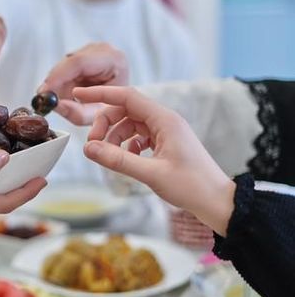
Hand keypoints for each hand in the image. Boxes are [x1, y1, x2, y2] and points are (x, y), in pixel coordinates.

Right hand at [37, 43, 128, 124]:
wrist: (124, 100)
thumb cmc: (116, 106)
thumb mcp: (98, 114)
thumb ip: (77, 113)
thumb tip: (55, 105)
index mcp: (113, 60)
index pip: (79, 62)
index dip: (58, 76)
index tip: (44, 92)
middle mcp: (102, 49)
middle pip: (68, 63)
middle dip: (54, 83)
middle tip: (45, 101)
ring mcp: (92, 49)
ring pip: (63, 66)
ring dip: (58, 85)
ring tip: (66, 100)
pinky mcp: (83, 53)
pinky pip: (64, 68)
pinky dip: (62, 82)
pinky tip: (69, 92)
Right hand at [73, 86, 235, 235]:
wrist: (217, 202)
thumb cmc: (192, 186)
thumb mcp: (151, 174)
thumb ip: (118, 160)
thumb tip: (88, 149)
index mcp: (164, 120)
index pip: (126, 96)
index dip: (100, 94)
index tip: (79, 94)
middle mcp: (165, 121)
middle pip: (124, 110)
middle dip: (105, 124)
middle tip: (92, 144)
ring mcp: (165, 132)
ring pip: (129, 124)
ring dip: (114, 137)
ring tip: (107, 156)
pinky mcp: (165, 143)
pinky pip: (138, 136)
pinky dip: (126, 145)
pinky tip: (126, 159)